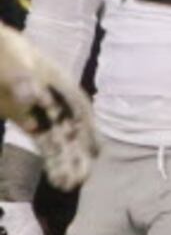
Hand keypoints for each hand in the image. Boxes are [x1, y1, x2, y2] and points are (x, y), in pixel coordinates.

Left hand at [0, 30, 92, 190]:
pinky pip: (42, 139)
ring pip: (58, 138)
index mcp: (57, 79)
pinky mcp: (24, 118)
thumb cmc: (3, 49)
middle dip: (77, 153)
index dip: (89, 128)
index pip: (78, 106)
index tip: (96, 151)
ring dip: (64, 160)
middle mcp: (54, 97)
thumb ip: (19, 76)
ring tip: (69, 185)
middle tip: (81, 178)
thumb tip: (32, 98)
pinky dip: (50, 157)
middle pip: (71, 127)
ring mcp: (39, 109)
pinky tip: (55, 175)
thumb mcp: (10, 56)